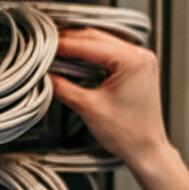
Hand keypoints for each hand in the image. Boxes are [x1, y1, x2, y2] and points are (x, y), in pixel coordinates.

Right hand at [50, 28, 168, 168]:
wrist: (146, 151)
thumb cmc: (127, 134)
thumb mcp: (88, 107)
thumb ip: (62, 86)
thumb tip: (45, 73)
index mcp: (132, 60)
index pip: (88, 44)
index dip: (61, 45)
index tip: (42, 47)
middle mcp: (140, 55)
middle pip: (95, 38)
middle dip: (68, 42)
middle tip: (45, 48)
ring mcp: (141, 61)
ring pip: (102, 43)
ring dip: (78, 47)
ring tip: (56, 54)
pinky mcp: (138, 69)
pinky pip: (110, 54)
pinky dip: (91, 56)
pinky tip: (75, 61)